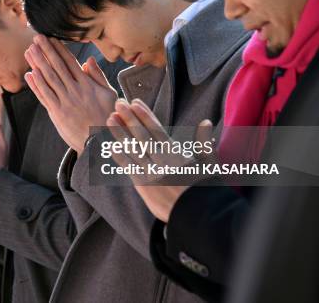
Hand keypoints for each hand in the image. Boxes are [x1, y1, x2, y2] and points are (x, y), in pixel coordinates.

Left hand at [24, 35, 116, 153]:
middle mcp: (75, 92)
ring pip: (48, 80)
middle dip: (46, 51)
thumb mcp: (109, 95)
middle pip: (57, 67)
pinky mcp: (58, 114)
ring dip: (38, 64)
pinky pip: (45, 97)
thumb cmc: (108, 117)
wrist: (103, 143)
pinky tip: (30, 74)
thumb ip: (98, 77)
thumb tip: (88, 60)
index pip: (71, 63)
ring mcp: (65, 103)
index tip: (51, 38)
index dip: (59, 49)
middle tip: (36, 38)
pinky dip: (36, 85)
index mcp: (87, 85)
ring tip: (29, 51)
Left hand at [107, 98, 214, 221]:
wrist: (199, 216)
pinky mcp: (144, 186)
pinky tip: (110, 145)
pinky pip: (128, 167)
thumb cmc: (205, 190)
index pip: (157, 129)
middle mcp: (161, 161)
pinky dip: (118, 156)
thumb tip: (206, 121)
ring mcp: (151, 173)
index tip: (135, 102)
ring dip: (120, 133)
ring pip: (132, 149)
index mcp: (176, 154)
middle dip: (129, 118)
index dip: (144, 114)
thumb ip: (203, 142)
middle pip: (141, 135)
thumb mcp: (208, 163)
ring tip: (110, 119)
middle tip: (118, 103)